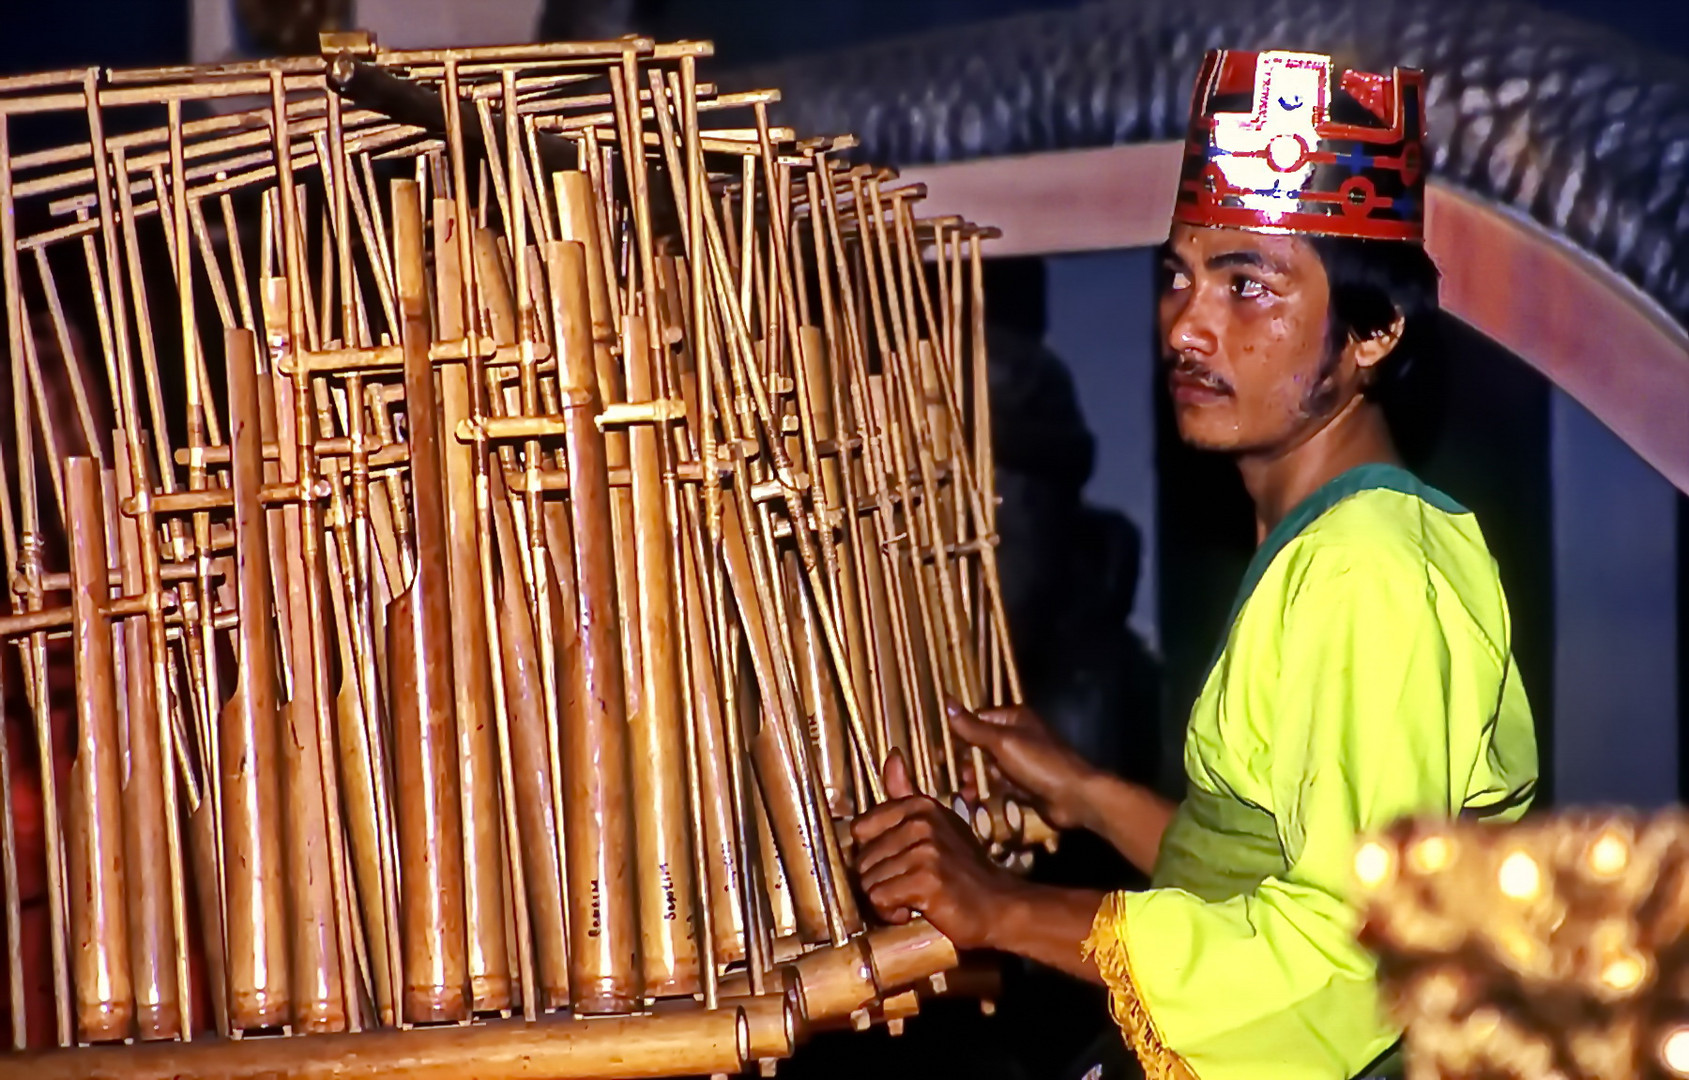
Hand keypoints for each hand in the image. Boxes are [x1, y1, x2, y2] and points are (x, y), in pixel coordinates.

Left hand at [851, 750, 1026, 950]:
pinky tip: (911, 911)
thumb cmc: (963, 867)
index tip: (899, 861)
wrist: (998, 904)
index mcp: (919, 806)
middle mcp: (921, 823)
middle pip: (862, 859)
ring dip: (885, 899)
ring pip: (868, 882)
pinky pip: (879, 900)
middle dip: (879, 880)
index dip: (874, 853)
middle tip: (908, 884)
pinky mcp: (926, 880)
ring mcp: (924, 851)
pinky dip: (891, 913)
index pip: (860, 829)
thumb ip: (907, 792)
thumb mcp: (938, 822)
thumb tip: (892, 755)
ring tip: (913, 897)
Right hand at [948, 698, 1098, 830]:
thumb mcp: (1002, 742)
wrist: (1075, 797)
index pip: (977, 720)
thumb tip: (946, 702)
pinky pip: (999, 785)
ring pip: (988, 768)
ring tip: (963, 791)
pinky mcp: (1025, 785)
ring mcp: (1022, 762)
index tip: (937, 751)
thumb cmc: (1039, 762)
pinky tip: (974, 800)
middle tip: (948, 774)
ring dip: (974, 778)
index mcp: (1014, 719)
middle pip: (981, 746)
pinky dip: (987, 791)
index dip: (957, 734)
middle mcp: (1017, 737)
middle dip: (964, 760)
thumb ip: (972, 727)